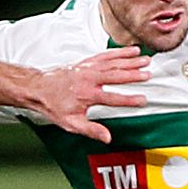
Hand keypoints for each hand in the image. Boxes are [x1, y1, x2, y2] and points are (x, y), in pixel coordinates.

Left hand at [29, 48, 150, 141]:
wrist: (38, 88)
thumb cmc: (54, 106)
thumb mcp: (71, 123)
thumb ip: (91, 130)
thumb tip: (107, 138)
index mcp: (87, 94)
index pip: (113, 98)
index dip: (129, 99)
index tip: (143, 100)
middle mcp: (89, 79)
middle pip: (116, 75)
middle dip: (134, 74)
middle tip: (149, 74)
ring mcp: (88, 68)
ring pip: (113, 62)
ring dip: (130, 60)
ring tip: (145, 59)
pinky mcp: (86, 62)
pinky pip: (105, 55)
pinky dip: (118, 52)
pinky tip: (130, 50)